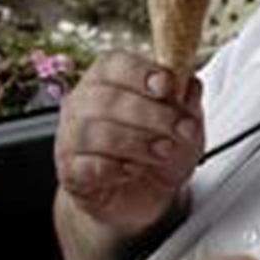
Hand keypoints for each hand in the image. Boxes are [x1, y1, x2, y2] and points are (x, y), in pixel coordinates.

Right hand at [55, 51, 205, 238]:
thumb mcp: (185, 122)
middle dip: (152, 114)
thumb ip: (187, 101)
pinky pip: (89, 166)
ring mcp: (71, 138)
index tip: (167, 86)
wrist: (142, 196)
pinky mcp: (70, 171)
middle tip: (180, 129)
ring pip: (96, 132)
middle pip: (106, 98)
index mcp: (109, 79)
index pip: (114, 64)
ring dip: (137, 142)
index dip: (141, 73)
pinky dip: (117, 169)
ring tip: (163, 152)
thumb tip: (190, 84)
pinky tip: (134, 170)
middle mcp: (83, 104)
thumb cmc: (158, 150)